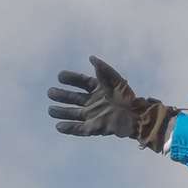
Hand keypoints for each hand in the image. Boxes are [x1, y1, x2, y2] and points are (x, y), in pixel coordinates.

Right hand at [47, 57, 176, 151]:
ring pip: (73, 114)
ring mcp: (93, 115)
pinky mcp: (94, 128)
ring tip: (50, 110)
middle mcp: (93, 102)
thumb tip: (91, 58)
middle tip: (50, 92)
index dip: (70, 79)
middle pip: (73, 98)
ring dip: (61, 112)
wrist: (137, 116)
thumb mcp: (116, 80)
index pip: (81, 82)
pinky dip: (69, 128)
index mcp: (98, 89)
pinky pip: (79, 129)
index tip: (60, 76)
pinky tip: (58, 126)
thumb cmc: (128, 97)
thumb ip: (103, 70)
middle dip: (61, 96)